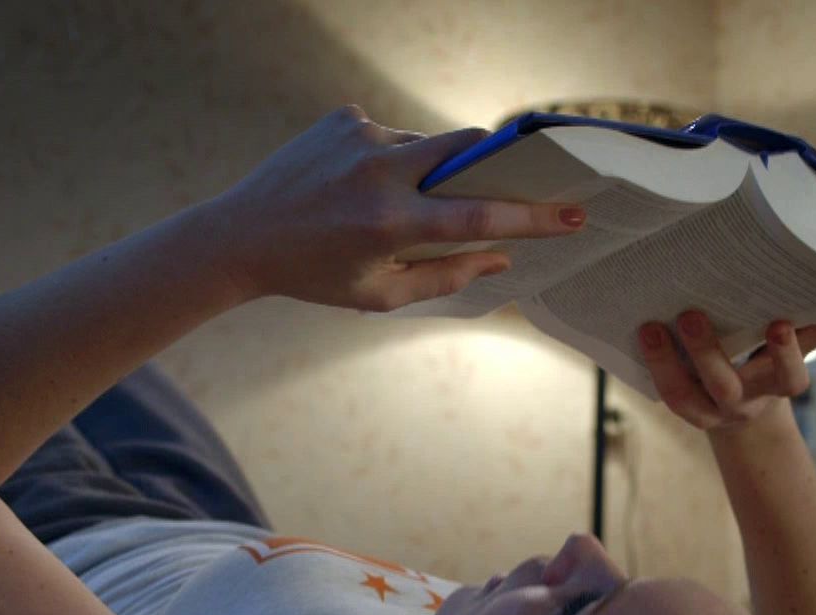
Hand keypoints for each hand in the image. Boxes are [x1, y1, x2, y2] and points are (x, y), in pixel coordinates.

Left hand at [206, 104, 585, 311]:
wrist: (243, 236)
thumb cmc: (315, 274)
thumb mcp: (380, 295)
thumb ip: (446, 277)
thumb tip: (502, 256)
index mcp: (389, 223)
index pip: (479, 215)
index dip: (533, 217)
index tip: (572, 214)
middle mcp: (379, 172)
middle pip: (469, 148)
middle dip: (495, 164)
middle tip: (503, 185)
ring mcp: (361, 136)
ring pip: (429, 144)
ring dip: (427, 171)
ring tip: (386, 204)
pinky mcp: (344, 117)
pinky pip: (392, 135)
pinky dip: (390, 160)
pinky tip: (355, 186)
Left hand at [638, 310, 815, 429]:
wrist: (746, 413)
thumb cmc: (772, 362)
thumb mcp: (797, 348)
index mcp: (779, 386)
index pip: (789, 376)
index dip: (786, 354)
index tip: (779, 324)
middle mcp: (743, 402)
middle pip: (725, 386)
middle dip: (707, 353)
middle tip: (690, 315)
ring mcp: (708, 410)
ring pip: (683, 397)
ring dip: (664, 363)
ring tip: (650, 328)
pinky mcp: (681, 406)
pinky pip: (662, 392)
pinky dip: (650, 366)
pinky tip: (637, 334)